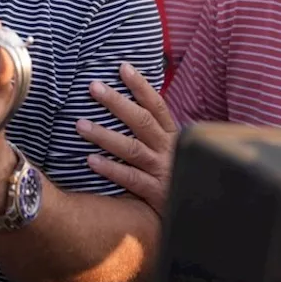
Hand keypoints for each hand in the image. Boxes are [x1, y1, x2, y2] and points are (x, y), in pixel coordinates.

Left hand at [76, 63, 176, 215]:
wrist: (200, 215)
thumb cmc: (177, 177)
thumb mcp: (171, 152)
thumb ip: (153, 133)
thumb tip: (127, 106)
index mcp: (173, 136)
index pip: (157, 106)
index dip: (141, 86)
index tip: (123, 67)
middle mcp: (169, 150)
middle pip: (142, 121)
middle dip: (117, 102)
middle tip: (93, 87)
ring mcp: (163, 171)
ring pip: (132, 149)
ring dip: (105, 135)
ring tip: (80, 125)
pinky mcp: (157, 193)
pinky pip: (131, 179)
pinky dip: (111, 169)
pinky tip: (90, 161)